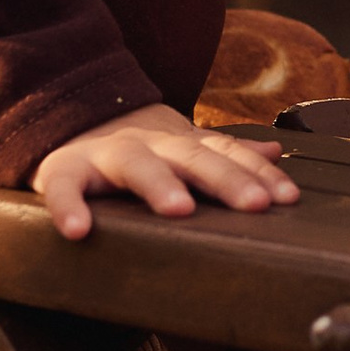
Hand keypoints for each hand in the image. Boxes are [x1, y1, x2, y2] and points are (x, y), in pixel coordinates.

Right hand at [31, 102, 298, 240]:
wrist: (68, 120)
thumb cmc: (135, 150)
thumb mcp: (180, 147)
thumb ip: (223, 153)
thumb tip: (275, 152)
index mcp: (179, 144)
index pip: (226, 154)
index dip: (258, 174)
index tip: (286, 198)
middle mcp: (148, 144)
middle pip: (192, 157)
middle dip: (226, 179)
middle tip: (254, 204)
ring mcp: (105, 155)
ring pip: (136, 163)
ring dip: (159, 183)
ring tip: (179, 208)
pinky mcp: (62, 170)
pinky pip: (63, 187)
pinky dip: (67, 206)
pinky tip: (78, 230)